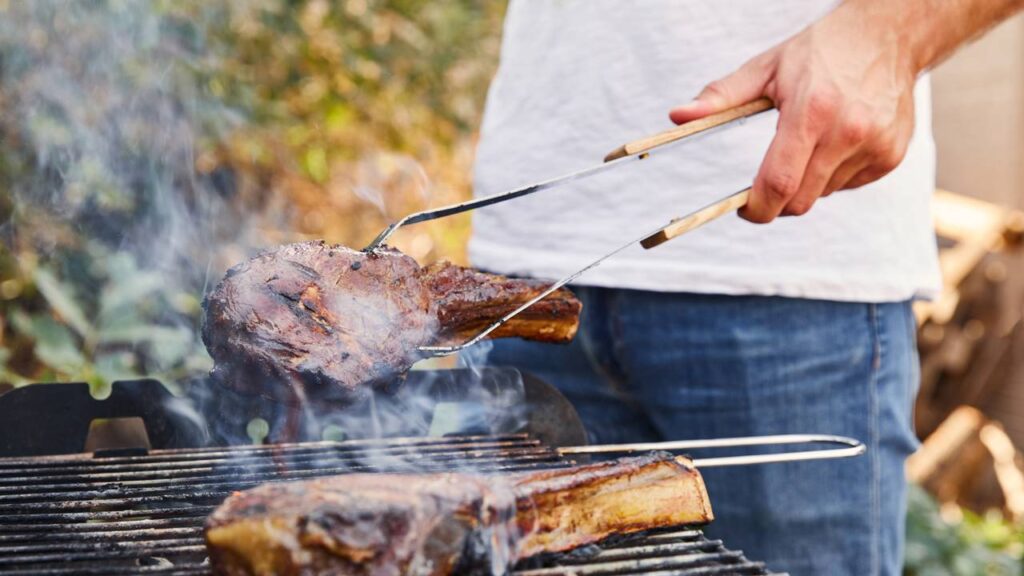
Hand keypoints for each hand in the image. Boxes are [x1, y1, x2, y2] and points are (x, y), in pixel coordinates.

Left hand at [669, 1, 917, 222]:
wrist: (888, 35)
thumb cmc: (821, 51)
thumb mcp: (766, 67)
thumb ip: (720, 96)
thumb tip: (678, 116)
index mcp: (811, 112)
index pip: (779, 182)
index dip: (757, 207)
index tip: (744, 208)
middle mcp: (847, 131)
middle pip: (801, 200)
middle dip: (777, 202)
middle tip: (767, 184)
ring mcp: (875, 145)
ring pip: (824, 194)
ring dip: (807, 183)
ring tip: (810, 143)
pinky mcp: (891, 154)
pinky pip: (849, 185)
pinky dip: (834, 175)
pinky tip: (836, 141)